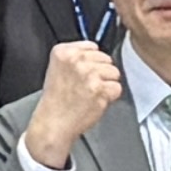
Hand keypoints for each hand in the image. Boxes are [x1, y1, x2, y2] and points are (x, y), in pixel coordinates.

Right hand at [24, 40, 120, 170]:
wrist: (53, 123)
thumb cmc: (56, 100)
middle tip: (86, 86)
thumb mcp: (57, 68)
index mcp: (63, 52)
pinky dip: (110, 97)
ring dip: (106, 84)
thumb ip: (76, 56)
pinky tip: (95, 101)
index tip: (82, 72)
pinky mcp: (99, 89)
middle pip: (106, 58)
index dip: (92, 61)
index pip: (93, 46)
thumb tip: (97, 53)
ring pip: (114, 72)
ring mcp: (89, 74)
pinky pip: (117, 88)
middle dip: (101, 72)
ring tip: (91, 93)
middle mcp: (76, 60)